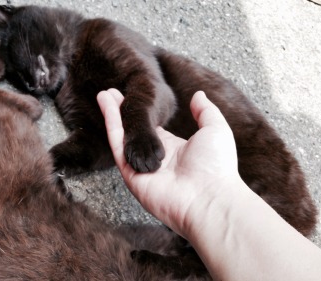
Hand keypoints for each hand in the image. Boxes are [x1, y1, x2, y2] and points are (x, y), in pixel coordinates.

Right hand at [97, 89, 240, 237]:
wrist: (210, 198)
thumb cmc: (217, 167)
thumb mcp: (215, 130)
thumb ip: (205, 111)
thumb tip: (198, 94)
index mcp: (173, 149)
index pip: (151, 129)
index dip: (141, 114)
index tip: (132, 97)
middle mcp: (154, 158)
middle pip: (133, 131)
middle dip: (122, 112)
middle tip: (111, 93)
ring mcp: (141, 166)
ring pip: (122, 136)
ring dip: (112, 115)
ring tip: (103, 94)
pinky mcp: (131, 174)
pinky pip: (119, 147)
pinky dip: (112, 125)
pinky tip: (107, 107)